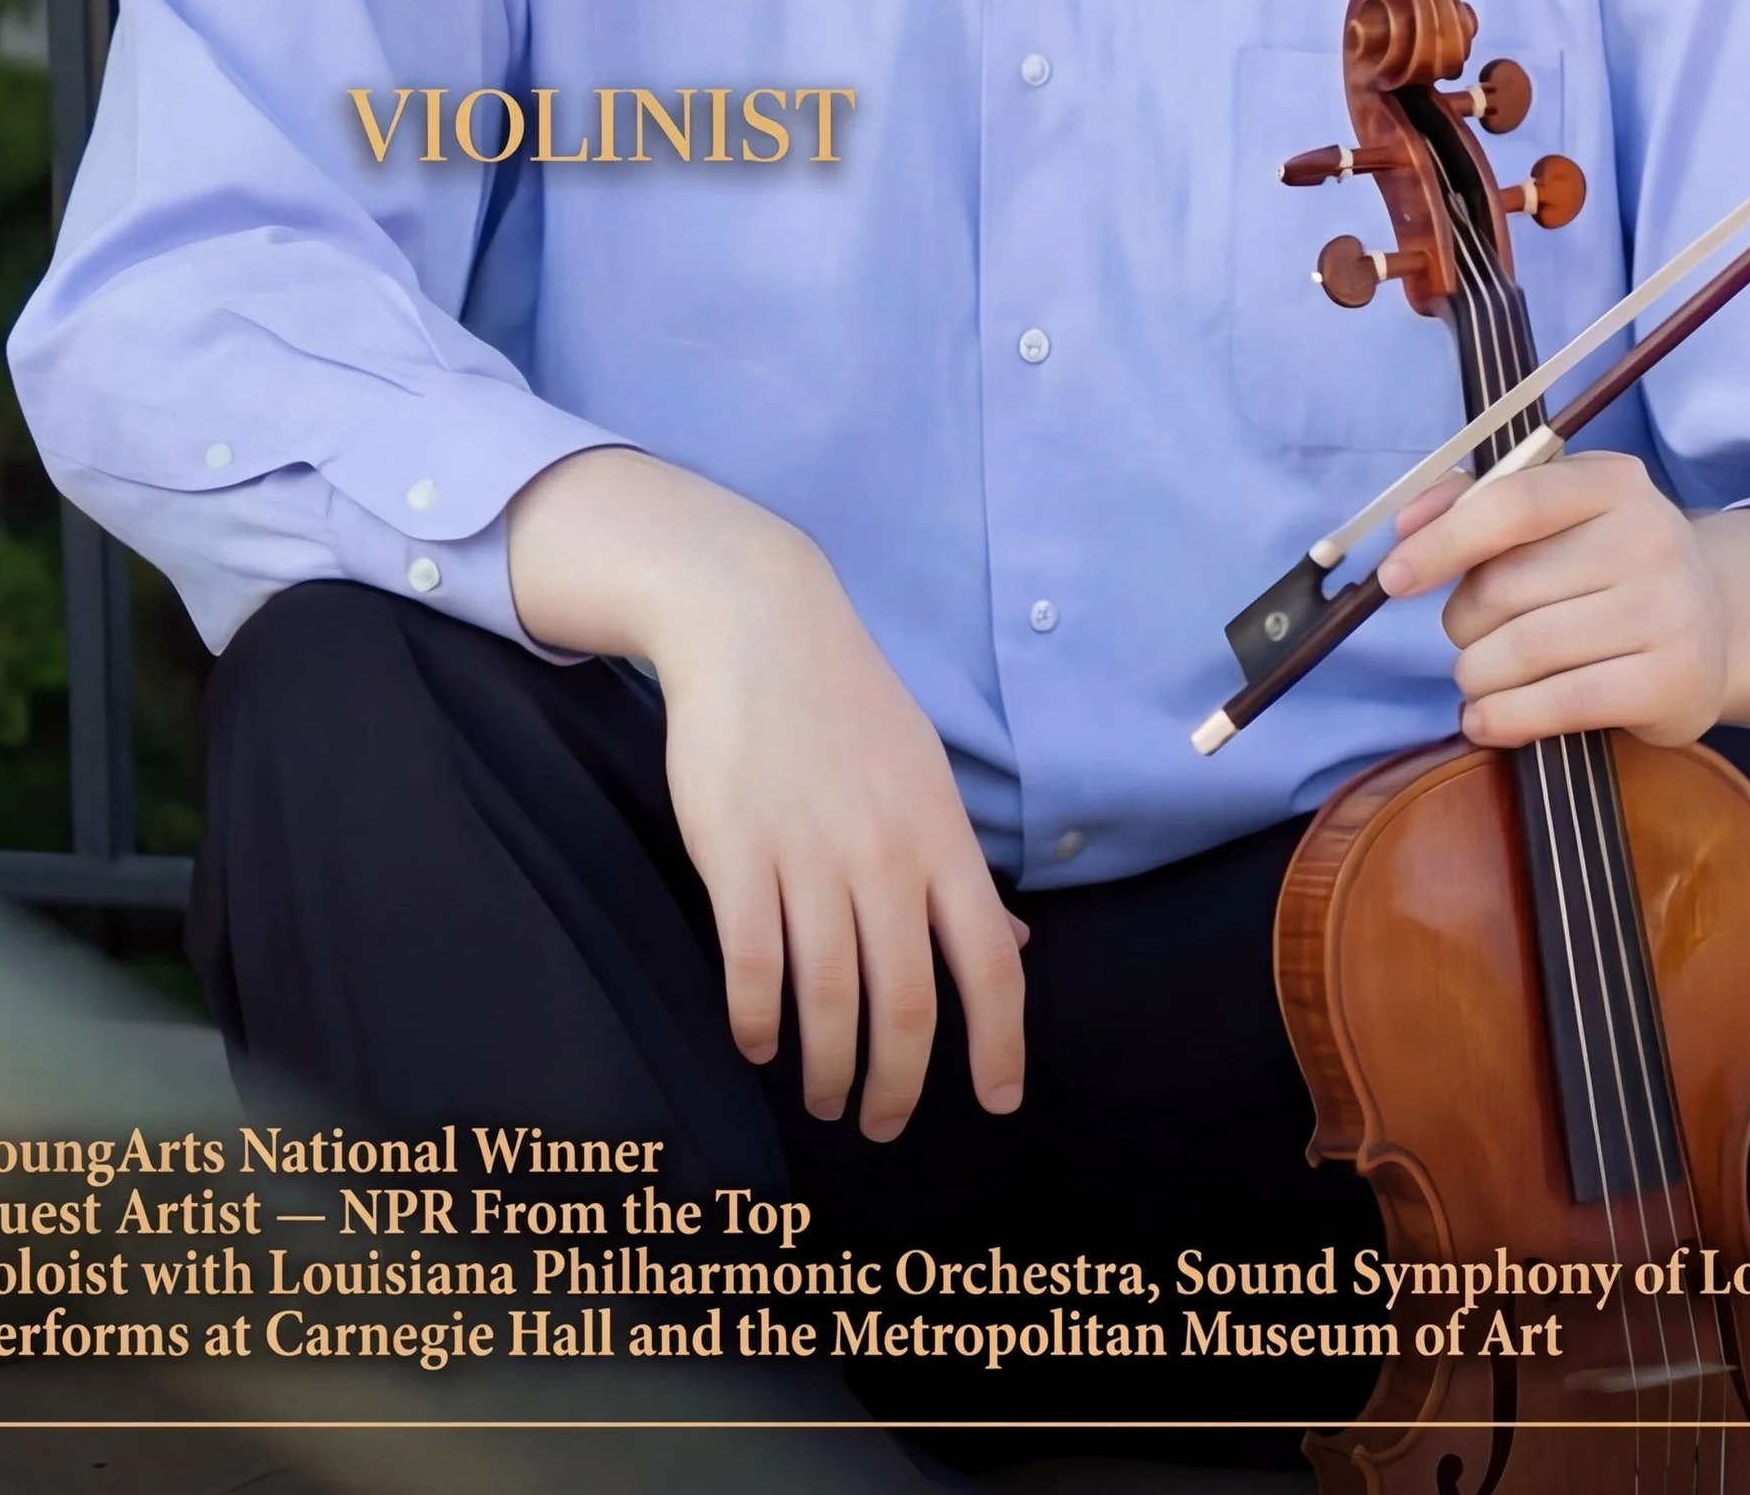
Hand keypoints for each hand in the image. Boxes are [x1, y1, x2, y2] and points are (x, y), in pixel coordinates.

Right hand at [507, 449, 1026, 1139]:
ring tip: (822, 1096)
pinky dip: (755, 1021)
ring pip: (828, 1001)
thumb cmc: (847, 702)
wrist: (758, 623)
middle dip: (897, 1087)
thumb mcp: (925, 775)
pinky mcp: (737, 853)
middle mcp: (885, 857)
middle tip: (881, 1126)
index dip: (1000, 1047)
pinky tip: (755, 1041)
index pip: (992, 966)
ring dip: (826, 1068)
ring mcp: (809, 856)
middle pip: (906, 1007)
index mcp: (941, 838)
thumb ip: (960, 870)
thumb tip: (1011, 947)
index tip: (996, 1104)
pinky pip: (752, 966)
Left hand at [1374, 448, 1749, 747]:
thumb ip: (1475, 503)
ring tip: (1477, 679)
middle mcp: (1650, 539)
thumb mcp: (1558, 514)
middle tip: (1467, 635)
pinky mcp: (1672, 683)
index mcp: (1613, 482)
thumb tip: (1404, 526)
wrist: (1717, 623)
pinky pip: (1561, 705)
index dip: (1443, 542)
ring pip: (1525, 651)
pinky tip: (1487, 720)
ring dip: (1476, 675)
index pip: (1511, 504)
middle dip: (1463, 621)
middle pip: (1507, 587)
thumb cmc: (1608, 563)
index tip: (1394, 578)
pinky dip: (1505, 718)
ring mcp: (1669, 613)